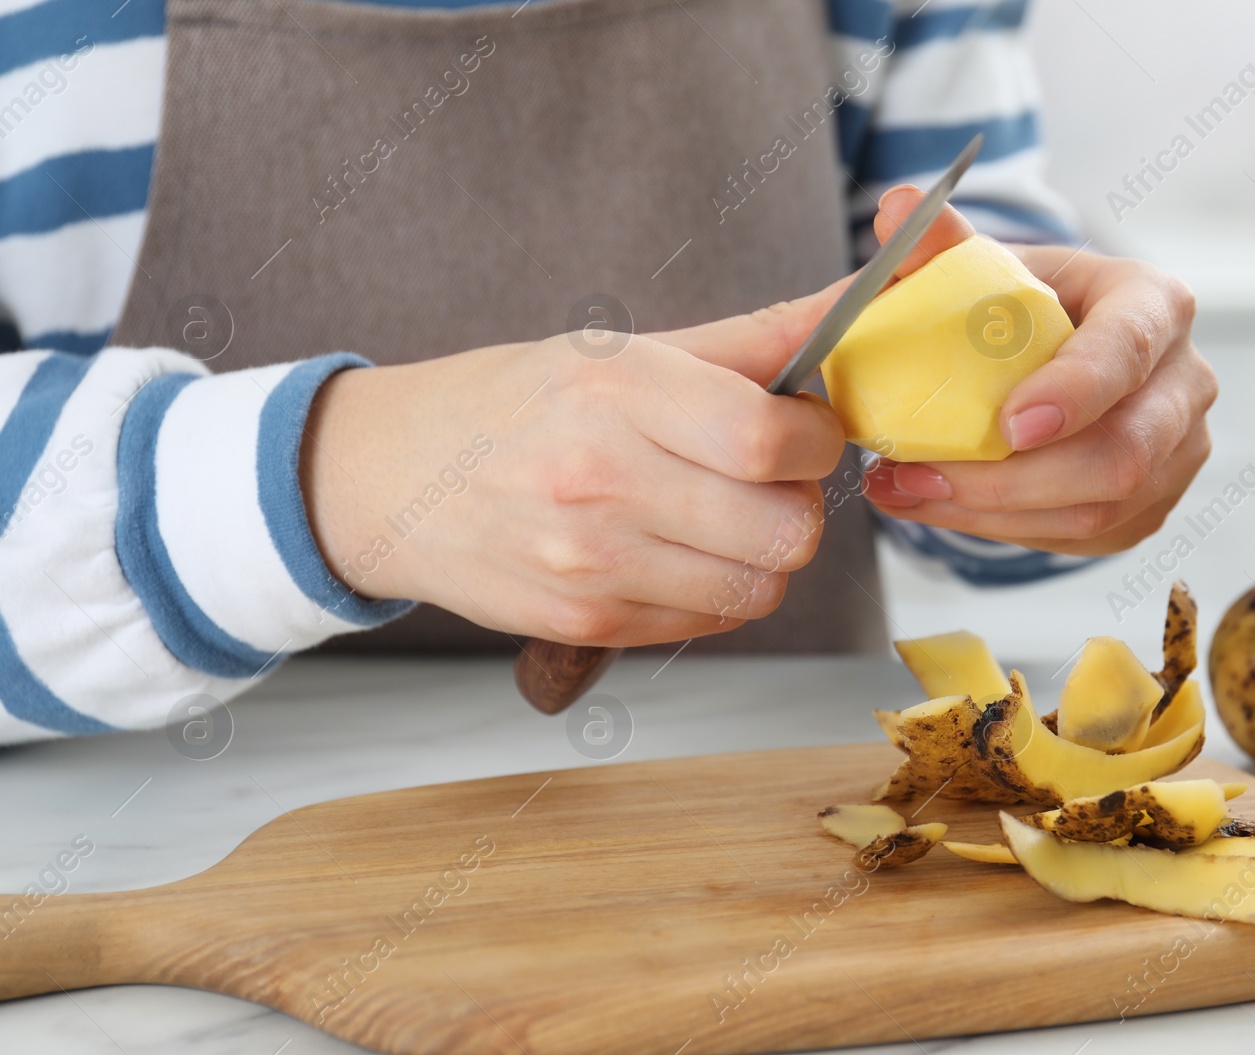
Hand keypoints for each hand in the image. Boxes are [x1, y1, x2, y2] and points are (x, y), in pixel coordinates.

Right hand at [299, 286, 849, 646]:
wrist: (392, 479)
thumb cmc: (515, 405)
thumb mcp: (621, 351)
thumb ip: (750, 342)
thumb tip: (851, 309)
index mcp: (619, 392)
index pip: (773, 440)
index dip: (816, 440)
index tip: (799, 428)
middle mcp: (602, 480)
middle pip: (786, 529)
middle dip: (798, 502)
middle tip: (763, 477)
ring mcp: (592, 562)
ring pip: (761, 587)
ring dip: (762, 553)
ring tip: (716, 513)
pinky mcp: (586, 620)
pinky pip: (712, 621)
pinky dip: (717, 589)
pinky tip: (675, 549)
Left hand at [862, 186, 1216, 554]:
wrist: (1044, 353)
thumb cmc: (1015, 306)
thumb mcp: (979, 266)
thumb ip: (937, 244)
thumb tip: (898, 207)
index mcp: (1154, 303)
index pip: (1129, 351)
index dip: (1076, 393)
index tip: (1009, 424)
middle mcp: (1187, 379)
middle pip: (1123, 454)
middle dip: (1014, 479)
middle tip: (920, 475)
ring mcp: (1178, 449)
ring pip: (1100, 510)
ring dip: (995, 514)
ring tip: (908, 491)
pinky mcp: (1151, 503)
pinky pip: (1084, 539)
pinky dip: (1006, 531)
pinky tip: (944, 508)